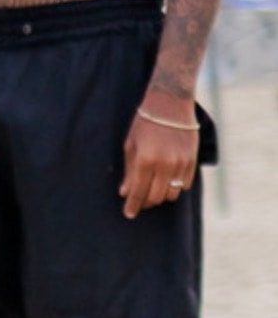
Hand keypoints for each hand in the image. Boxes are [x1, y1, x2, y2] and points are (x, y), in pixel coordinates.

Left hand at [120, 97, 198, 218]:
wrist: (170, 103)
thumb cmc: (145, 122)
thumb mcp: (131, 143)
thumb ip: (129, 170)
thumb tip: (125, 192)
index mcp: (146, 159)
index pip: (139, 191)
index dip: (133, 205)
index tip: (128, 214)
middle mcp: (165, 164)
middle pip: (156, 197)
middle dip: (145, 202)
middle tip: (139, 201)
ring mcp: (181, 164)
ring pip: (171, 195)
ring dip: (161, 196)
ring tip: (152, 189)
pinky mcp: (192, 162)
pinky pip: (184, 185)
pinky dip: (174, 186)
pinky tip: (166, 179)